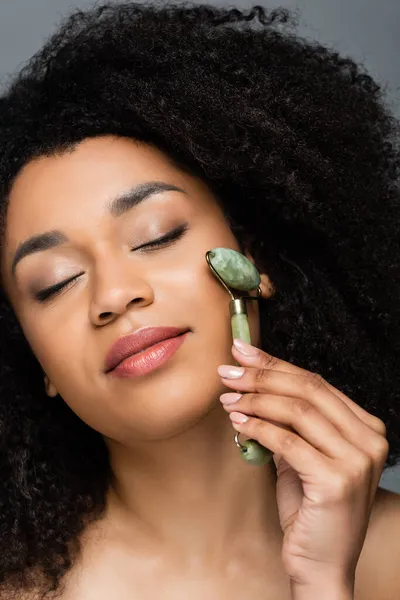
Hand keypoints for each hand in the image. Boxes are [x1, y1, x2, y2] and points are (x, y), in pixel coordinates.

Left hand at [218, 338, 388, 589]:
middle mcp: (369, 440)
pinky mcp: (337, 481)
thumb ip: (288, 422)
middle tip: (227, 370)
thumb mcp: (301, 455)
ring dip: (255, 400)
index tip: (243, 352)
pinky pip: (287, 441)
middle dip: (261, 375)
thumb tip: (250, 380)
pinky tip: (238, 422)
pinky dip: (258, 427)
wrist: (321, 564)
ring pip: (297, 411)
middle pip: (308, 390)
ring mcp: (357, 461)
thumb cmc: (309, 508)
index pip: (316, 383)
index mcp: (366, 428)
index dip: (276, 364)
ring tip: (227, 397)